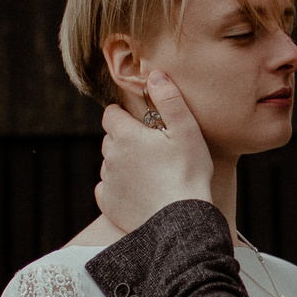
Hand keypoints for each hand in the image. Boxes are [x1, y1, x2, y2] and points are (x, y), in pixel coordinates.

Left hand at [96, 70, 214, 230]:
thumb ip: (170, 99)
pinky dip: (119, 188)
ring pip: (109, 164)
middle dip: (125, 139)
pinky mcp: (108, 204)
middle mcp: (110, 157)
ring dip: (123, 163)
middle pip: (110, 139)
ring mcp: (108, 181)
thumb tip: (155, 74)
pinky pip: (107, 189)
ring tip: (148, 172)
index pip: (111, 114)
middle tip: (150, 148)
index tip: (139, 121)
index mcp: (126, 136)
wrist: (180, 221)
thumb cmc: (188, 173)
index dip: (123, 114)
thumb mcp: (187, 131)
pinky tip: (139, 192)